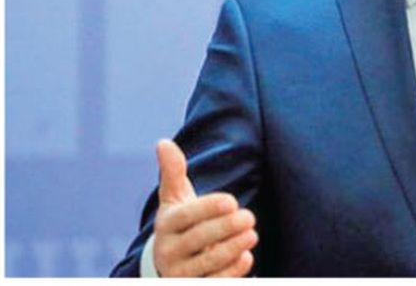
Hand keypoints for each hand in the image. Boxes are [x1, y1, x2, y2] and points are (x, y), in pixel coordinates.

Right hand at [152, 139, 258, 276]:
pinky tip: (246, 258)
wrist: (170, 264)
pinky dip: (231, 272)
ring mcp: (180, 273)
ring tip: (252, 234)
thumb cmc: (180, 224)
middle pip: (198, 239)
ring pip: (207, 263)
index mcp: (166, 225)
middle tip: (249, 216)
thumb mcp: (174, 199)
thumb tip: (163, 142)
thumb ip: (173, 172)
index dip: (208, 208)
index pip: (186, 216)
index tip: (232, 200)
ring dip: (232, 249)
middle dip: (225, 228)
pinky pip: (214, 282)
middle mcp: (168, 251)